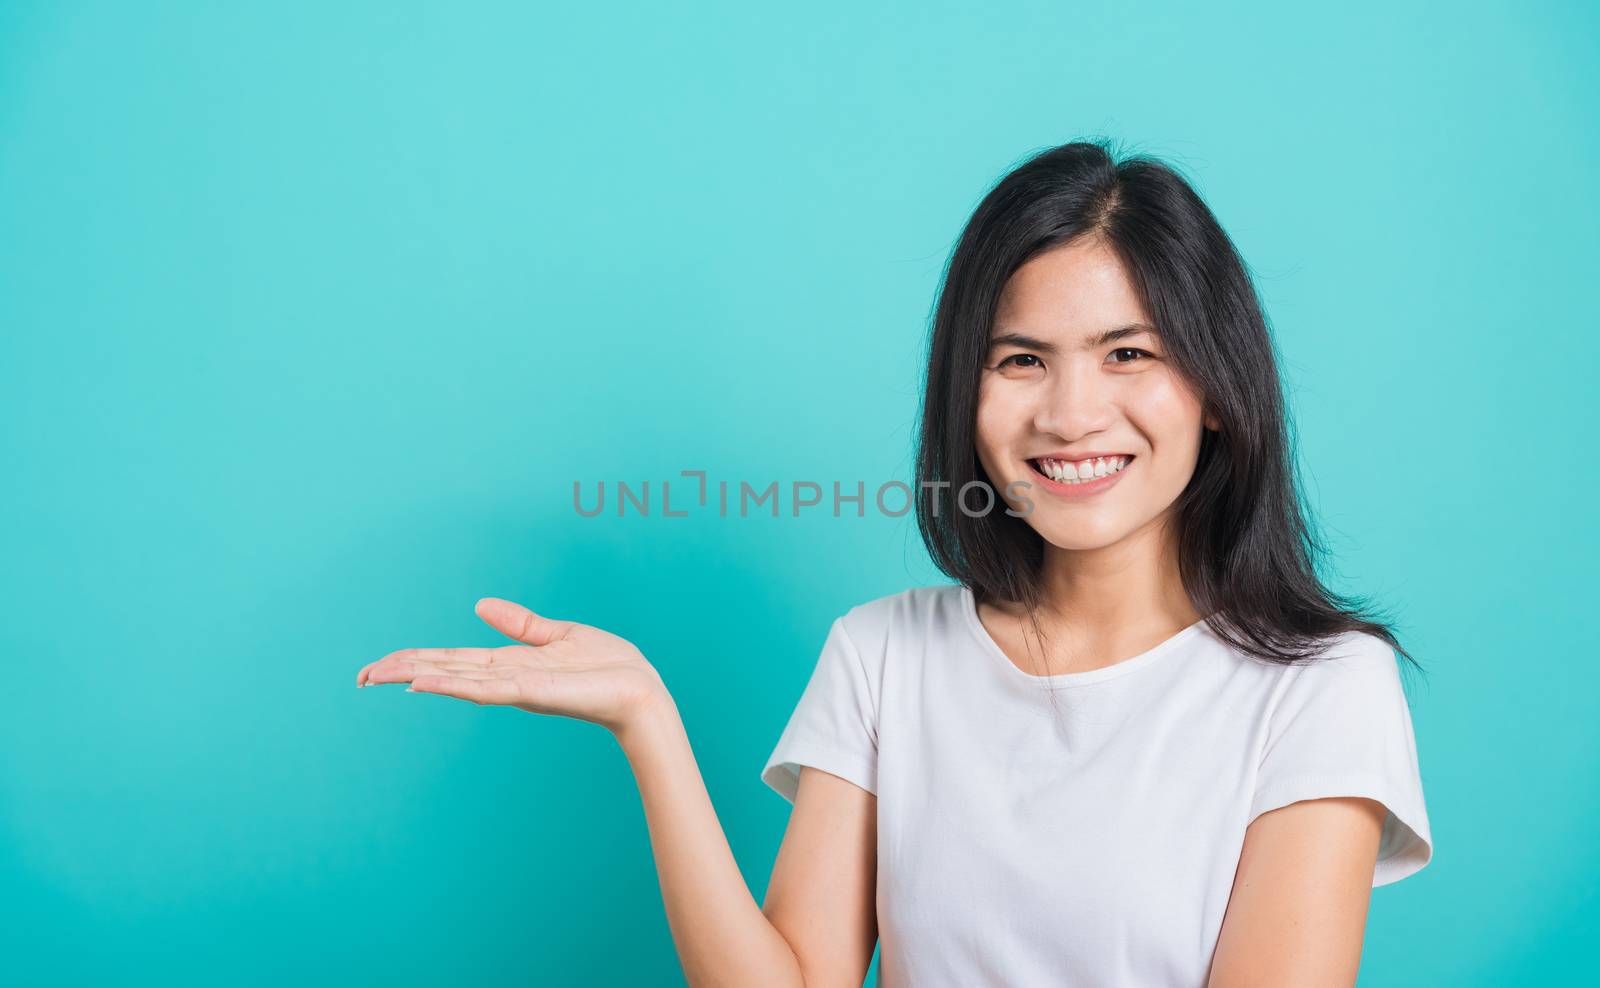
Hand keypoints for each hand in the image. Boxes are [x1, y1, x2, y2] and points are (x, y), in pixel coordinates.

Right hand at [356, 597, 670, 735]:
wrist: (640, 689)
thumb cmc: (607, 667)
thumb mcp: (557, 634)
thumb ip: (519, 623)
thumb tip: (479, 604)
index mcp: (508, 663)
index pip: (450, 660)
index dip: (414, 659)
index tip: (378, 665)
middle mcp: (504, 678)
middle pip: (442, 671)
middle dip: (401, 671)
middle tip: (359, 677)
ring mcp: (515, 687)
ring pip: (455, 680)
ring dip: (417, 677)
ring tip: (378, 677)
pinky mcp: (532, 692)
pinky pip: (485, 688)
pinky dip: (453, 685)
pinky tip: (424, 683)